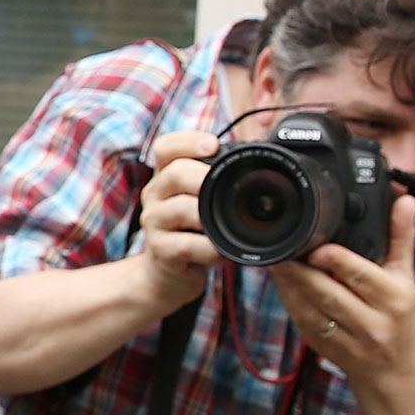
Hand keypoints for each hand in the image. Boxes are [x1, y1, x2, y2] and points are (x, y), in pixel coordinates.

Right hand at [136, 130, 224, 314]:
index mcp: (166, 176)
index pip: (166, 147)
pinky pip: (186, 245)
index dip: (188, 141)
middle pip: (174, 172)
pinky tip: (222, 251)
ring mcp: (154, 222)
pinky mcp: (160, 250)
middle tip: (229, 191)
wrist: (170, 273)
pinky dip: (210, 248)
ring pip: (181, 208)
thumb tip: (260, 159)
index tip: (214, 146)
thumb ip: (217, 180)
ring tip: (229, 226)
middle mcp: (155, 194)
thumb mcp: (202, 201)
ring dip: (210, 217)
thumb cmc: (194, 232)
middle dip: (205, 178)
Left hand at [270, 194, 414, 381]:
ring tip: (277, 261)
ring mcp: (348, 340)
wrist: (395, 371)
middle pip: (329, 293)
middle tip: (285, 249)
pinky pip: (301, 321)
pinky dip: (288, 300)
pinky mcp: (324, 348)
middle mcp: (372, 323)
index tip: (317, 247)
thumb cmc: (400, 317)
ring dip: (289, 284)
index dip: (336, 261)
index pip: (361, 276)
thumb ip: (401, 237)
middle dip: (302, 271)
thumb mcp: (406, 277)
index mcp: (394, 299)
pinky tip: (282, 282)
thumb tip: (405, 200)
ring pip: (310, 308)